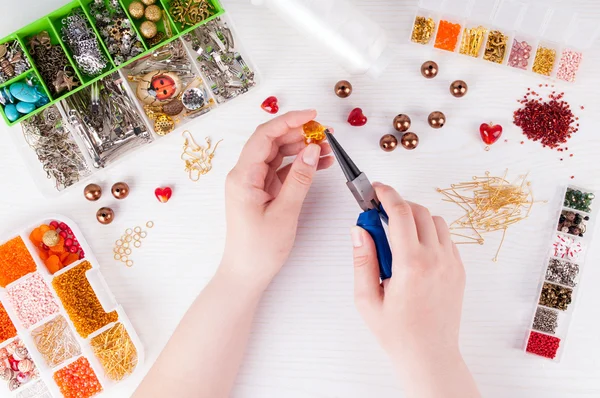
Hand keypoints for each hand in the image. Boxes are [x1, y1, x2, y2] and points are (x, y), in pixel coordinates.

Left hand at [220, 110, 333, 290]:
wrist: (246, 274)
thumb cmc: (259, 249)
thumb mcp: (284, 213)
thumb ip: (300, 179)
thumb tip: (312, 150)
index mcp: (243, 177)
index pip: (264, 136)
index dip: (289, 121)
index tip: (312, 115)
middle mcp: (245, 175)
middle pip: (271, 142)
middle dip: (299, 133)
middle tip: (325, 132)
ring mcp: (254, 183)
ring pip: (278, 155)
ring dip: (302, 148)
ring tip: (328, 147)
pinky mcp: (263, 192)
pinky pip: (282, 170)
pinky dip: (300, 165)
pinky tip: (319, 163)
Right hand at [351, 183, 465, 372]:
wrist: (430, 355)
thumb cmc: (397, 333)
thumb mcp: (366, 299)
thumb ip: (362, 260)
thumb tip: (359, 230)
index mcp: (411, 265)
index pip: (400, 213)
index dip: (386, 194)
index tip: (375, 189)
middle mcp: (436, 259)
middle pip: (419, 211)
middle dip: (398, 205)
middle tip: (379, 216)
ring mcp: (452, 263)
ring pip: (436, 221)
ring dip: (415, 219)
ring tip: (397, 237)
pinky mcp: (459, 270)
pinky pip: (446, 238)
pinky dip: (429, 234)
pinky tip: (414, 251)